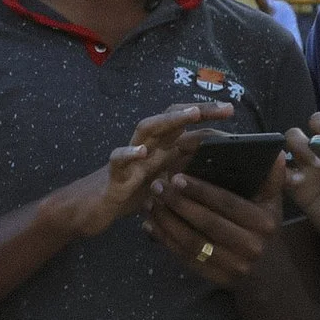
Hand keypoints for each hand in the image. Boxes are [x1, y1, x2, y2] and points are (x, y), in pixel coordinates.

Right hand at [39, 102, 231, 239]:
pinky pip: (118, 160)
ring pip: (146, 129)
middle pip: (171, 118)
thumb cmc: (128, 194)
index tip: (230, 110)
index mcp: (161, 149)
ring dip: (169, 120)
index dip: (207, 115)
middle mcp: (147, 148)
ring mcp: (130, 159)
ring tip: (190, 115)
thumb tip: (219, 171)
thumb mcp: (163, 183)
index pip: (185, 124)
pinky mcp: (113, 175)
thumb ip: (184, 173)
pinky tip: (141, 151)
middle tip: (226, 109)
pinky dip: (129, 153)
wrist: (88, 210)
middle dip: (198, 110)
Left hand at [145, 160, 286, 286]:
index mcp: (264, 223)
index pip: (227, 203)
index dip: (201, 190)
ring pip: (193, 243)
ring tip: (150, 203)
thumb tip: (276, 152)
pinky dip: (165, 241)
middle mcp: (252, 246)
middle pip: (207, 223)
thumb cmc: (262, 227)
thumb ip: (271, 178)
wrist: (267, 271)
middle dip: (178, 203)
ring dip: (166, 222)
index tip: (176, 177)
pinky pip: (186, 258)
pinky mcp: (217, 278)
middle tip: (157, 186)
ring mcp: (234, 266)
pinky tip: (150, 225)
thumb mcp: (271, 202)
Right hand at [283, 113, 319, 254]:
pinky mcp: (297, 188)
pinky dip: (283, 174)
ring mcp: (305, 169)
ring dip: (298, 153)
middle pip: (298, 133)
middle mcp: (317, 152)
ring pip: (289, 150)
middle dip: (304, 138)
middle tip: (319, 152)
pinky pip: (282, 176)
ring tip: (314, 166)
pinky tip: (297, 180)